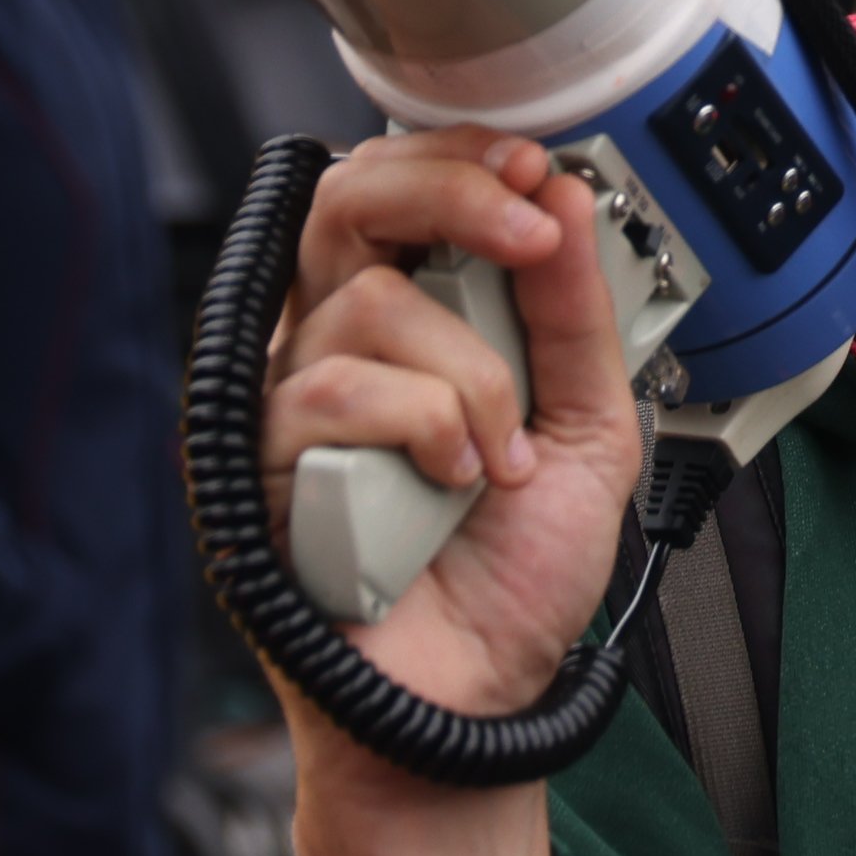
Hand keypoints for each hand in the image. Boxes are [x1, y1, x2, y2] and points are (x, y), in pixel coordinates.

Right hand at [270, 132, 641, 855]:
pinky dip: (422, 426)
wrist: (481, 698)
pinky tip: (455, 484)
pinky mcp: (266, 464)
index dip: (461, 157)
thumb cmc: (514, 574)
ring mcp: (293, 402)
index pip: (399, 186)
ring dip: (466, 373)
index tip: (538, 168)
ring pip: (361, 303)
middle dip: (449, 194)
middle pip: (347, 201)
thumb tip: (566, 195)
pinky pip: (331, 388)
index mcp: (412, 318)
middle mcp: (339, 344)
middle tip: (523, 230)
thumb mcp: (588, 425)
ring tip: (501, 454)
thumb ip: (574, 313)